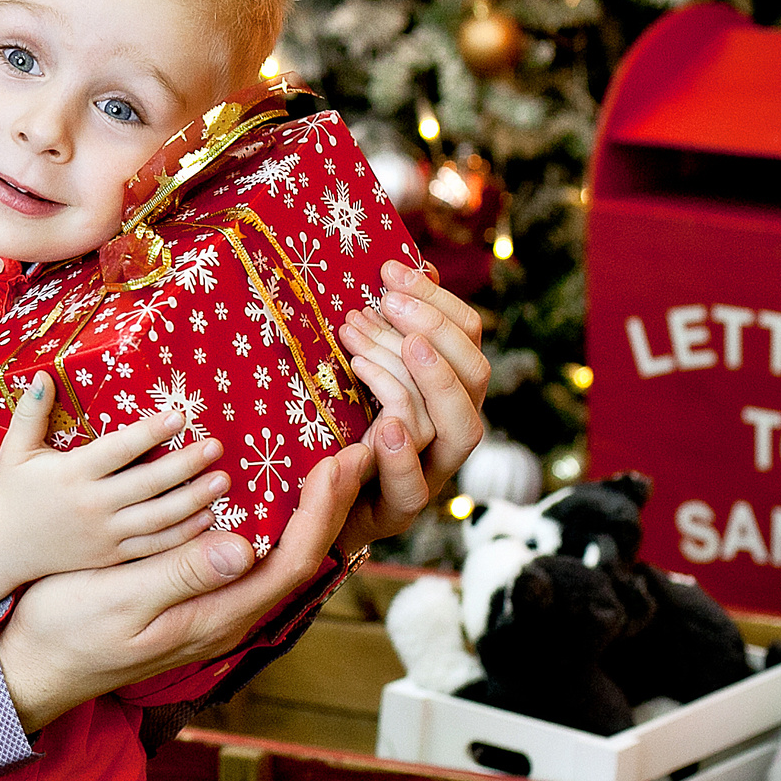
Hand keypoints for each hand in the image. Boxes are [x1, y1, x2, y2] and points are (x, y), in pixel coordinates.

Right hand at [0, 373, 229, 610]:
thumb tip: (45, 374)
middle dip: (186, 464)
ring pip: (158, 518)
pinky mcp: (111, 555)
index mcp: (72, 474)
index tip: (178, 416)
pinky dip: (182, 534)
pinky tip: (207, 518)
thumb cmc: (12, 493)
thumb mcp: (15, 450)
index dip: (150, 433)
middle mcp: (92, 505)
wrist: (2, 549)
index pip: (119, 450)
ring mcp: (104, 534)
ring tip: (222, 480)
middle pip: (148, 484)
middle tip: (216, 446)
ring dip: (194, 499)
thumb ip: (31, 412)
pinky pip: (153, 545)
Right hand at [0, 443, 371, 733]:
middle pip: (301, 560)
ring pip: (281, 560)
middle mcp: (227, 617)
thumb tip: (246, 547)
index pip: (293, 563)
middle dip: (331, 506)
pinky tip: (268, 494)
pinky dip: (275, 521)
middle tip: (355, 450)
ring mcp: (214, 612)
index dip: (321, 512)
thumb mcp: (119, 598)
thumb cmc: (67, 629)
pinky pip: (253, 561)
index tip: (336, 462)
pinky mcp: (196, 602)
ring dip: (309, 512)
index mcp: (216, 617)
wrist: (33, 668)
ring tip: (326, 463)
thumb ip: (181, 574)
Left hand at [333, 262, 488, 552]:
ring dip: (406, 378)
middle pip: (475, 379)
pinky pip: (413, 486)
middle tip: (382, 302)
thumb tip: (400, 265)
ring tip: (359, 347)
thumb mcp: (348, 375)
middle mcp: (448, 433)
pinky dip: (400, 454)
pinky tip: (380, 425)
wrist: (304, 514)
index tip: (388, 271)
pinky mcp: (393, 512)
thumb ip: (377, 330)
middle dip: (434, 332)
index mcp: (445, 394)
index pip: (468, 339)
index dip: (436, 301)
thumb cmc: (327, 431)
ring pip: (454, 427)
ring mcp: (428, 474)